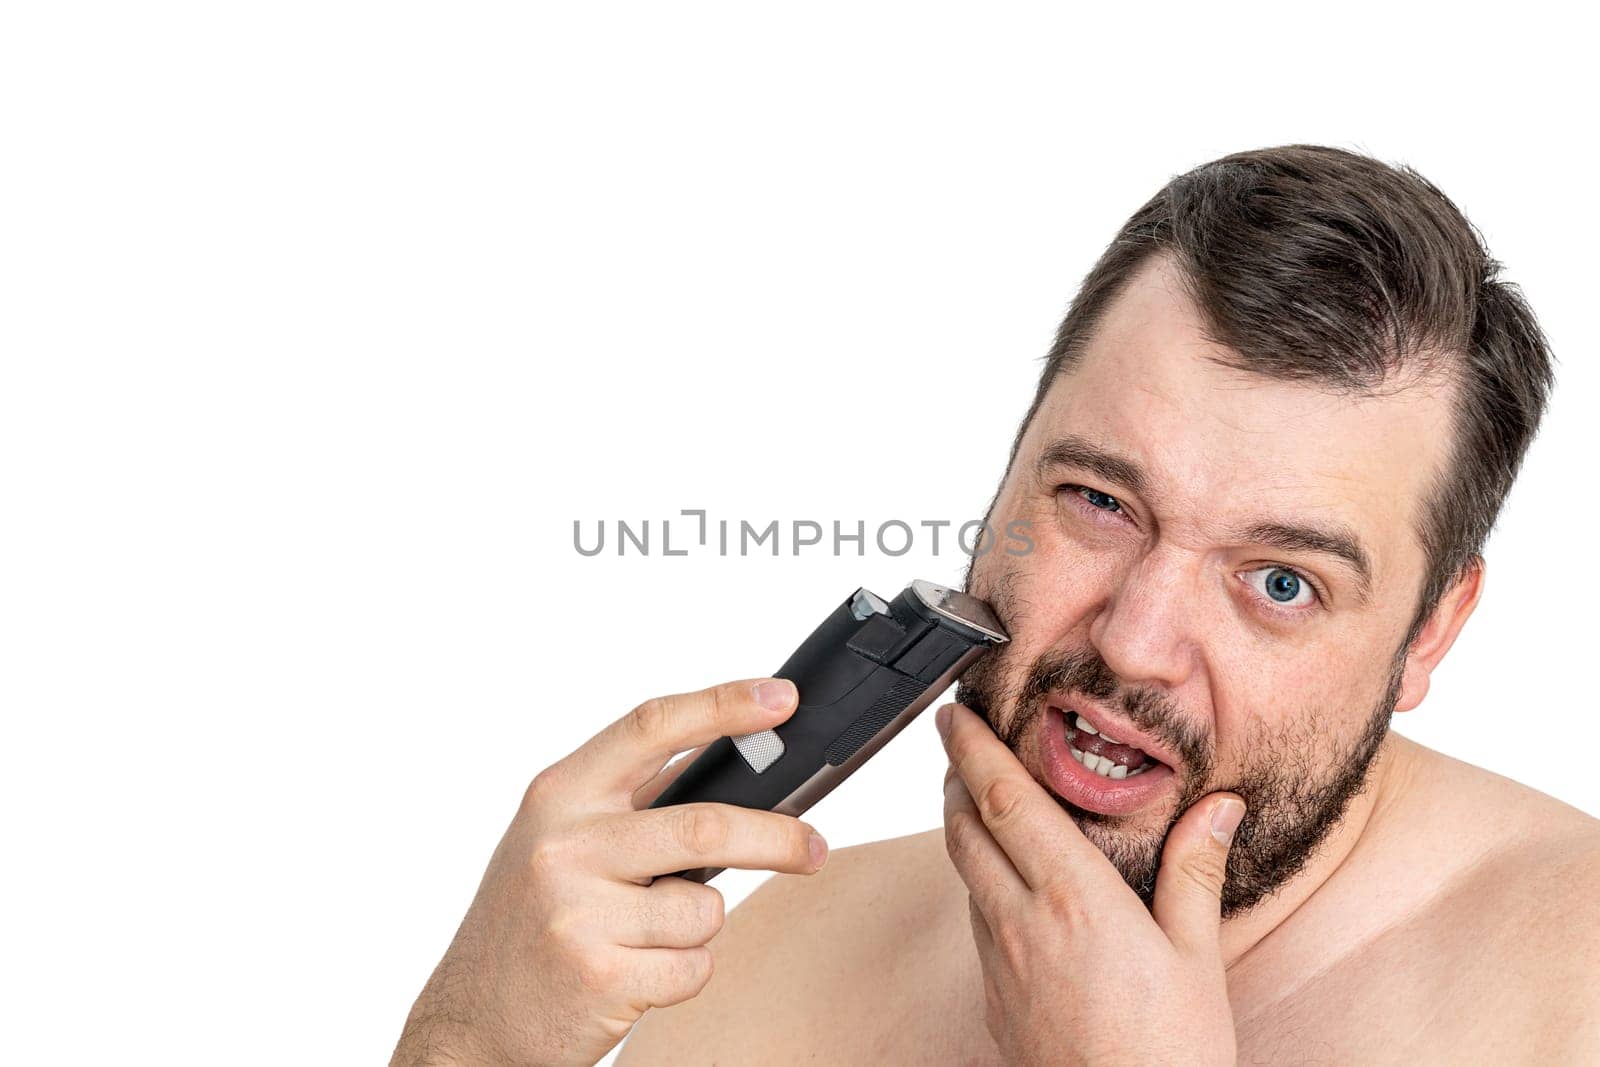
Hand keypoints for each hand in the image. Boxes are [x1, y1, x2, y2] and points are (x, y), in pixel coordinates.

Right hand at [390, 678, 829, 1066]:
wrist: (471, 1019)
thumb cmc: (531, 919)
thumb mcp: (559, 838)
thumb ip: (631, 800)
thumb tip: (738, 758)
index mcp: (560, 794)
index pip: (651, 727)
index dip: (723, 705)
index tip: (781, 697)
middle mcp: (563, 845)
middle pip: (706, 825)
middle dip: (777, 838)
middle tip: (813, 848)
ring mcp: (577, 912)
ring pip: (706, 907)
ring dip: (699, 925)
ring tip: (645, 937)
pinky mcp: (598, 976)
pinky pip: (695, 965)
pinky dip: (686, 971)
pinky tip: (637, 973)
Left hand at [937, 702, 1243, 1066]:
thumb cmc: (1169, 1056)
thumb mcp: (1197, 957)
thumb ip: (1194, 872)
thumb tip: (1219, 807)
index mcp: (1074, 899)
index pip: (1004, 802)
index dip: (974, 750)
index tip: (956, 716)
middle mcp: (1024, 923)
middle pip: (964, 829)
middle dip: (955, 777)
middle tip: (957, 743)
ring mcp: (1002, 963)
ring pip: (964, 874)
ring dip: (961, 828)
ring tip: (975, 801)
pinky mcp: (994, 998)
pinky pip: (976, 922)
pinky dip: (977, 883)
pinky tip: (1001, 884)